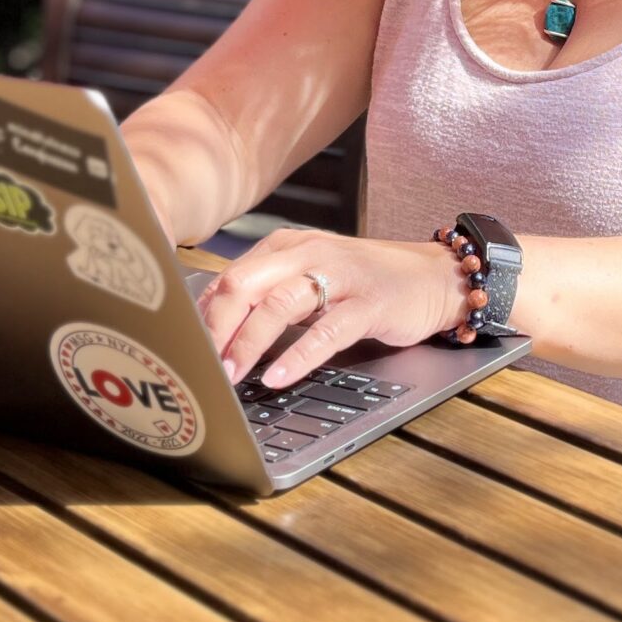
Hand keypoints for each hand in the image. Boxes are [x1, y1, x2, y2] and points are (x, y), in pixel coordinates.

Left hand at [195, 229, 465, 389]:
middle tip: (200, 365)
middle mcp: (309, 252)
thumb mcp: (312, 279)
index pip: (230, 277)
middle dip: (215, 328)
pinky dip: (297, 355)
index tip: (186, 349)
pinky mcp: (370, 303)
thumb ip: (270, 295)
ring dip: (248, 343)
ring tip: (230, 375)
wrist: (435, 277)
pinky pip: (326, 330)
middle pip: (244, 285)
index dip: (203, 316)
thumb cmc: (367, 284)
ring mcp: (340, 276)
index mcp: (287, 245)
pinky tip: (278, 376)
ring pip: (279, 305)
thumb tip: (216, 329)